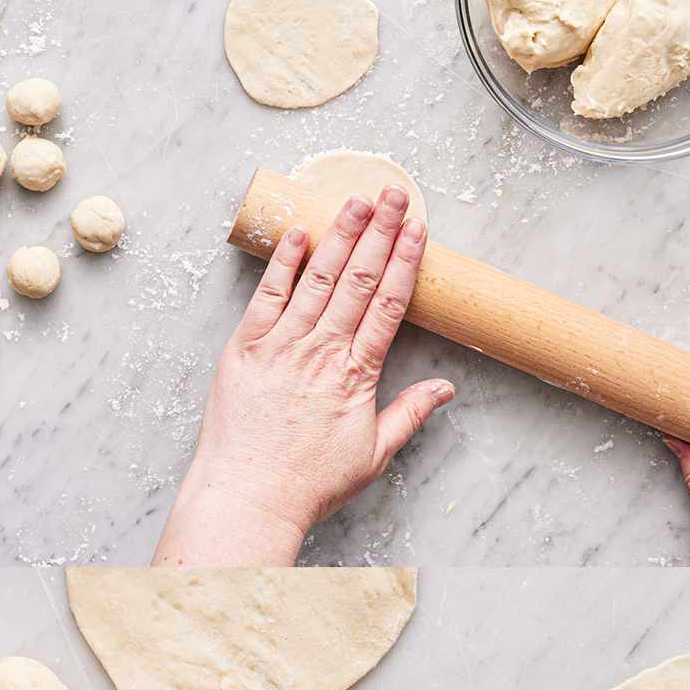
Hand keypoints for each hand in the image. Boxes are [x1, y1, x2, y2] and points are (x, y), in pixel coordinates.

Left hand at [153, 189, 453, 565]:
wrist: (249, 497)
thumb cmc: (309, 483)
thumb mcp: (373, 455)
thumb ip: (409, 414)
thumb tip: (445, 389)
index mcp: (356, 374)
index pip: (388, 304)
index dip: (404, 261)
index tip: (417, 228)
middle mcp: (321, 351)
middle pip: (357, 279)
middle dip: (378, 231)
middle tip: (392, 192)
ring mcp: (281, 346)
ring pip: (317, 279)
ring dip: (338, 234)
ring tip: (355, 199)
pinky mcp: (244, 349)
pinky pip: (267, 297)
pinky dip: (284, 264)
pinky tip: (299, 233)